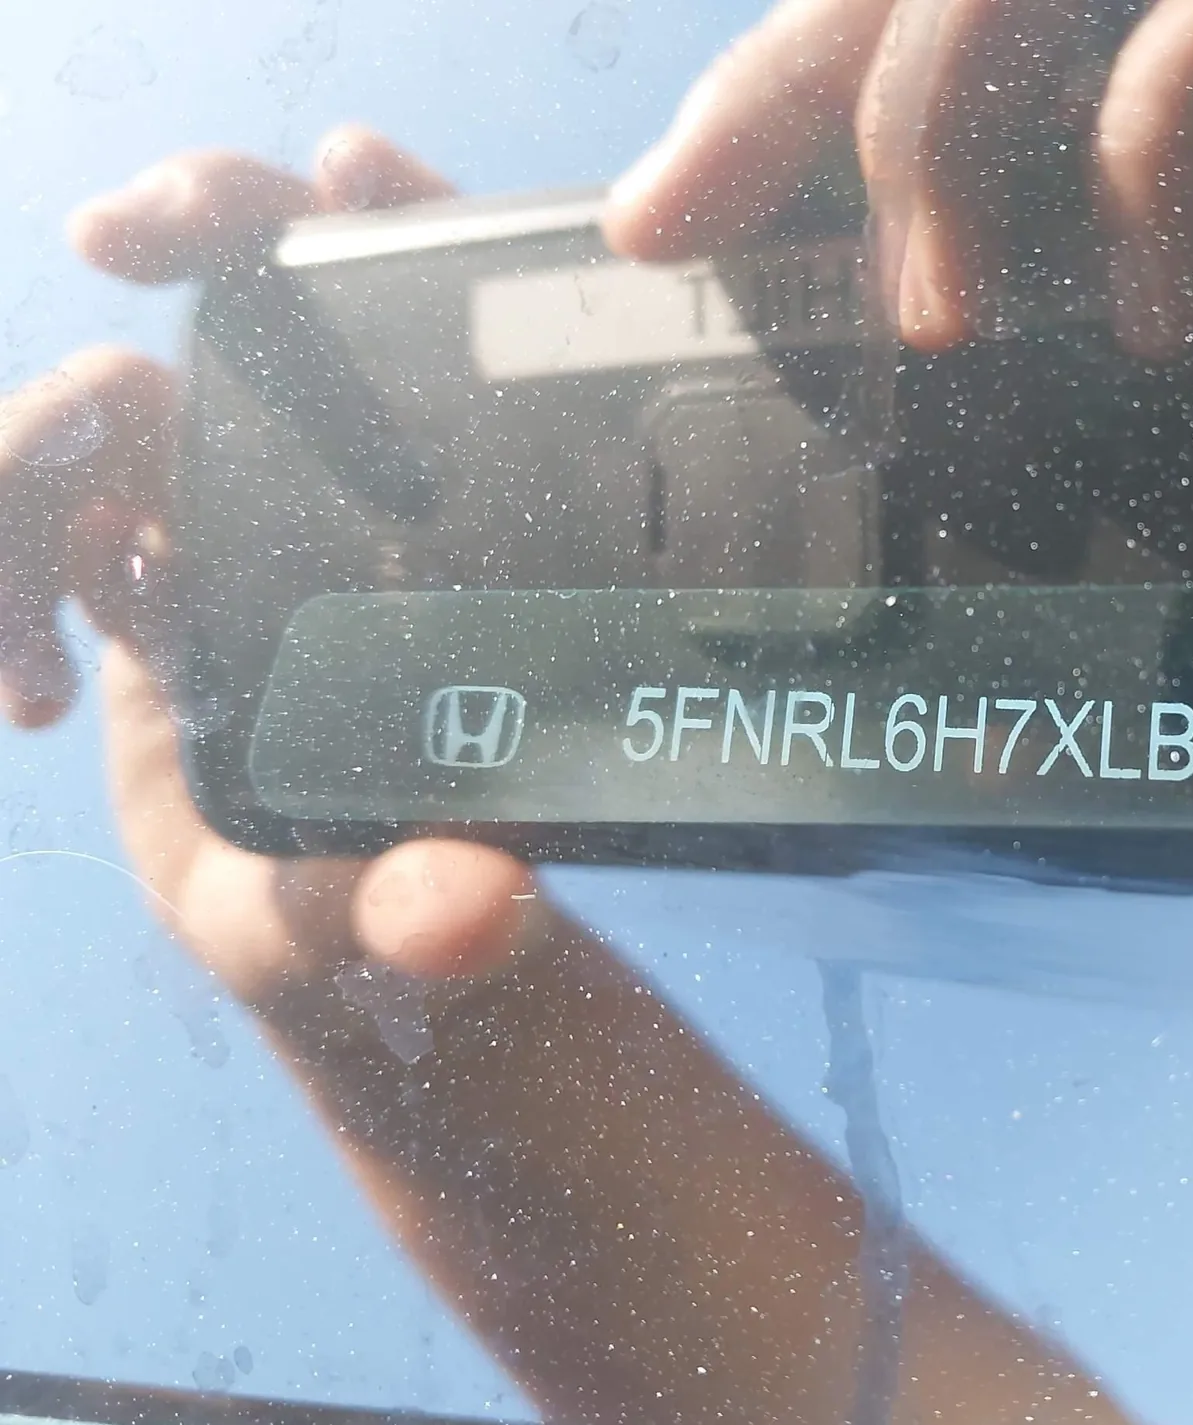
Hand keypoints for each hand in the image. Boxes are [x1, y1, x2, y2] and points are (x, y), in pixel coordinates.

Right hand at [0, 128, 541, 1008]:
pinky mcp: (134, 575)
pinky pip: (32, 509)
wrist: (337, 953)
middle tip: (114, 229)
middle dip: (196, 226)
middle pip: (270, 296)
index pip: (447, 336)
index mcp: (451, 528)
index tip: (353, 169)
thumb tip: (472, 917)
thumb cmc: (410, 912)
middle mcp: (345, 501)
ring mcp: (230, 524)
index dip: (398, 225)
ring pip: (107, 402)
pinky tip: (32, 703)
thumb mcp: (428, 922)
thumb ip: (441, 919)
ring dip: (27, 461)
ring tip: (38, 655)